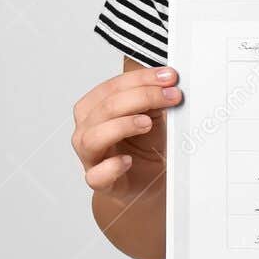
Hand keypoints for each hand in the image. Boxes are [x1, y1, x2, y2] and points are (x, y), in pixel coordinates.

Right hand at [71, 64, 181, 208]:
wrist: (149, 177)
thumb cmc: (144, 144)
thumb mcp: (152, 114)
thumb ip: (154, 98)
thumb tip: (169, 83)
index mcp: (95, 109)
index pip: (112, 87)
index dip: (141, 79)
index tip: (169, 77)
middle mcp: (88, 130)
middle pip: (105, 108)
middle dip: (141, 97)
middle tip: (170, 96)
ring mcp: (91, 157)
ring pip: (93, 137)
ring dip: (123, 126)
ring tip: (147, 123)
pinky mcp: (100, 181)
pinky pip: (96, 176)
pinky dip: (111, 167)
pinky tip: (127, 161)